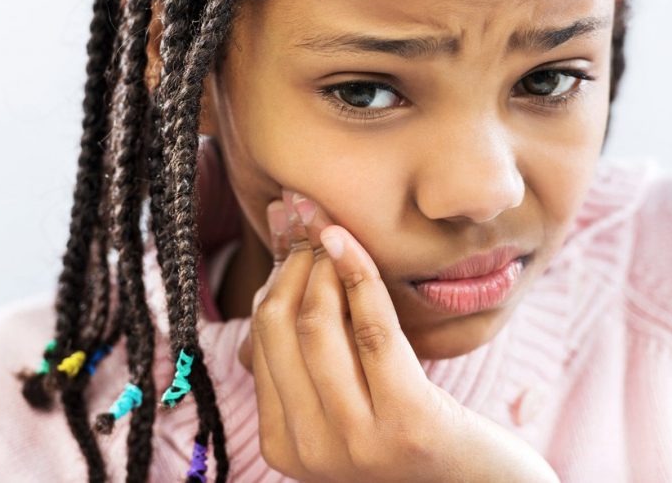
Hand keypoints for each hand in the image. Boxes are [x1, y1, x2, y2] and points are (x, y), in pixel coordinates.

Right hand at [238, 191, 559, 481]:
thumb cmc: (412, 428)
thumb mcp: (348, 398)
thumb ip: (311, 353)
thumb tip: (281, 264)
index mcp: (283, 446)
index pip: (260, 343)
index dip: (273, 279)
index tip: (289, 235)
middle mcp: (311, 450)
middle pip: (279, 328)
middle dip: (292, 263)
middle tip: (307, 219)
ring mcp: (357, 442)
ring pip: (318, 325)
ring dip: (324, 265)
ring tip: (335, 231)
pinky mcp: (407, 422)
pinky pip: (372, 329)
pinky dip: (359, 275)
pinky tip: (350, 243)